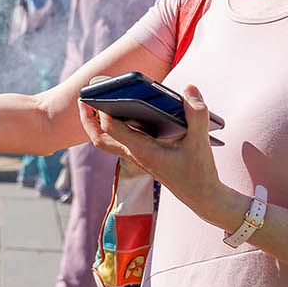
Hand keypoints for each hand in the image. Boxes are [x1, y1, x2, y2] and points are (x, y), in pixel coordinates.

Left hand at [78, 82, 242, 230]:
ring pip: (107, 140)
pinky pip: (119, 140)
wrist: (202, 197)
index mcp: (142, 151)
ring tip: (98, 99)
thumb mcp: (201, 141)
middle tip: (84, 97)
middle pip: (99, 138)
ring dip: (97, 123)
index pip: (112, 128)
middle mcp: (134, 154)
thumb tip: (189, 89)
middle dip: (88, 118)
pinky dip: (114, 126)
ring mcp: (137, 157)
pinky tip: (125, 110)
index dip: (103, 108)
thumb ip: (197, 114)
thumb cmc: (199, 172)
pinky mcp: (143, 157)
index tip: (101, 89)